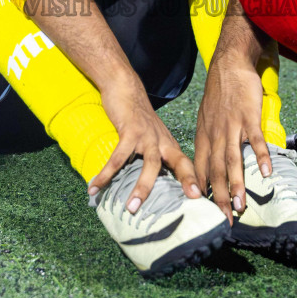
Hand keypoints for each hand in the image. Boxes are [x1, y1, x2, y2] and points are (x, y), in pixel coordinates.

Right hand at [87, 77, 200, 212]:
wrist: (126, 88)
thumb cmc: (138, 118)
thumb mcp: (152, 137)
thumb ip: (155, 157)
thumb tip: (151, 187)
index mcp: (170, 145)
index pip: (188, 165)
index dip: (195, 182)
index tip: (201, 201)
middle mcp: (163, 141)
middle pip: (179, 164)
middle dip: (185, 183)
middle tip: (189, 203)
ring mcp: (148, 136)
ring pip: (150, 164)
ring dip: (142, 187)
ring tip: (131, 208)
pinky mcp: (130, 131)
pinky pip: (118, 157)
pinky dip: (107, 173)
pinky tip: (95, 187)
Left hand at [193, 53, 269, 220]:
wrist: (228, 65)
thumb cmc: (218, 95)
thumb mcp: (205, 121)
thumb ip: (208, 144)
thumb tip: (208, 168)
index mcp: (203, 138)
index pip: (199, 170)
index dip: (201, 192)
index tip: (203, 214)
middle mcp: (215, 135)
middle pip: (214, 171)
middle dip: (218, 198)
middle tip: (223, 221)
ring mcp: (232, 127)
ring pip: (232, 160)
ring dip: (237, 184)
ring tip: (240, 206)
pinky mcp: (248, 117)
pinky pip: (255, 140)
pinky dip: (261, 157)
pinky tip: (267, 173)